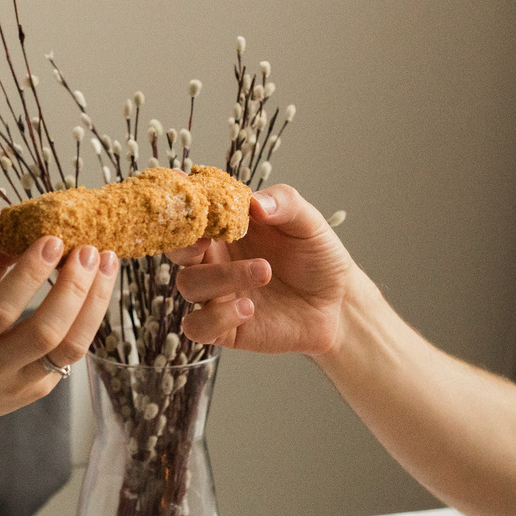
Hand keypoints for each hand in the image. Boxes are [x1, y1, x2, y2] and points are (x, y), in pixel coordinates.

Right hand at [0, 235, 117, 437]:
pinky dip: (89, 317)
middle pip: (44, 332)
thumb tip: (20, 230)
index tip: (53, 239)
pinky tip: (96, 289)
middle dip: (73, 287)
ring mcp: (18, 385)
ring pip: (69, 348)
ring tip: (106, 265)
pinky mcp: (39, 390)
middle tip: (89, 250)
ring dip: (94, 304)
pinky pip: (71, 353)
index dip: (30, 274)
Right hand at [168, 185, 355, 354]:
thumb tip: (254, 203)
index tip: (181, 186)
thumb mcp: (308, 222)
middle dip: (185, 242)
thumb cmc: (317, 256)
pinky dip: (216, 317)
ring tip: (264, 272)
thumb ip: (283, 203)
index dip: (183, 202)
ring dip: (221, 277)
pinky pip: (198, 327)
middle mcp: (214, 260)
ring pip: (189, 285)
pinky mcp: (225, 328)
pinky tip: (247, 309)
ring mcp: (217, 295)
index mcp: (226, 228)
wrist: (337, 302)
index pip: (192, 213)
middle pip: (177, 249)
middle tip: (209, 237)